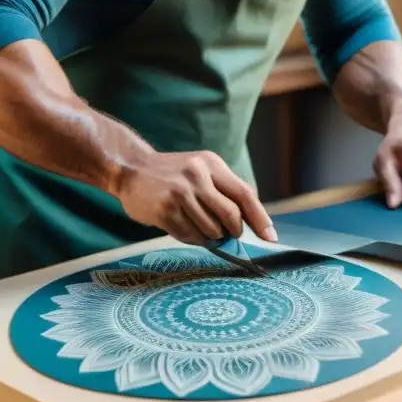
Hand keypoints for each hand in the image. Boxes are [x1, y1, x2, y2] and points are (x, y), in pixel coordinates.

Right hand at [114, 150, 276, 244]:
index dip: (260, 218)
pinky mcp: (164, 209)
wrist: (130, 168)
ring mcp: (180, 193)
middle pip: (231, 215)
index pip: (245, 194)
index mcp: (211, 164)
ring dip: (210, 236)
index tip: (271, 237)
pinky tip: (183, 226)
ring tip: (198, 226)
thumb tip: (251, 220)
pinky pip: (190, 235)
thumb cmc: (173, 174)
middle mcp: (197, 176)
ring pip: (211, 229)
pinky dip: (192, 238)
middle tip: (227, 234)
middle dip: (234, 231)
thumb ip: (224, 189)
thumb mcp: (201, 170)